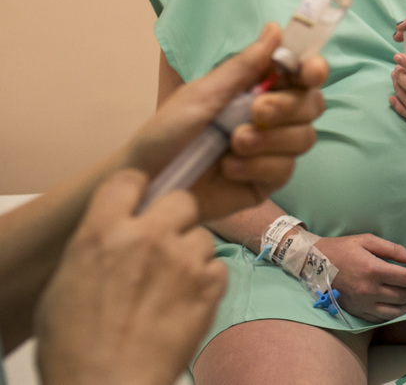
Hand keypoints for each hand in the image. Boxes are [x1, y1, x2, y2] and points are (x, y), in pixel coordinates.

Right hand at [34, 170, 225, 384]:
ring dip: (192, 253)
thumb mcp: (64, 285)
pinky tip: (188, 300)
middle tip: (166, 242)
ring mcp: (183, 260)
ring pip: (202, 235)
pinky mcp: (210, 285)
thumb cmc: (74, 347)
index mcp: (102, 233)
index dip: (137, 190)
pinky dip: (207, 280)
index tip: (141, 201)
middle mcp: (147, 237)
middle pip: (180, 200)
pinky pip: (218, 265)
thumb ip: (94, 249)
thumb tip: (110, 239)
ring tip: (173, 284)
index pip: (128, 180)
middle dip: (176, 217)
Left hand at [126, 24, 326, 219]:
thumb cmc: (168, 131)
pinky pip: (285, 170)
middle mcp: (272, 118)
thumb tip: (276, 28)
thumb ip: (244, 66)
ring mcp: (273, 150)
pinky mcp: (267, 181)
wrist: (146, 181)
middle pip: (312, 105)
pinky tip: (228, 168)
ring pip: (304, 138)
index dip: (314, 69)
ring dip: (270, 140)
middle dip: (287, 107)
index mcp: (258, 89)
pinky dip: (257, 166)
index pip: (302, 75)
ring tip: (233, 144)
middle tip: (256, 112)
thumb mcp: (204, 92)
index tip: (309, 71)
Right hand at [314, 234, 405, 321]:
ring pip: (392, 311)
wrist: (313, 262)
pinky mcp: (355, 311)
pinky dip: (392, 316)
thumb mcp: (367, 240)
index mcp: (373, 269)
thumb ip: (393, 249)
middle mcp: (369, 289)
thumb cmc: (342, 248)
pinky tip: (398, 310)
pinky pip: (378, 319)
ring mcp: (361, 303)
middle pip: (402, 296)